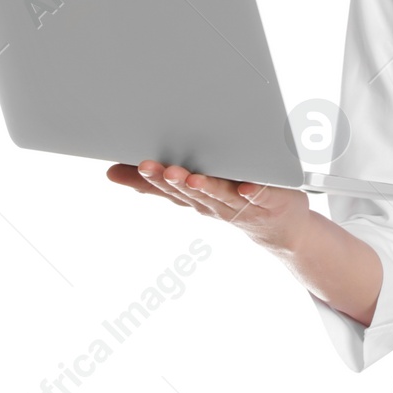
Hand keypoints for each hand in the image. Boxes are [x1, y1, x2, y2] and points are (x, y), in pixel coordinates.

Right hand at [107, 159, 311, 251]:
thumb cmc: (230, 201)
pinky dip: (253, 191)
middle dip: (173, 180)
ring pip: (220, 194)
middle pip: (190, 192)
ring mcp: (241, 204)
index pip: (168, 189)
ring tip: (192, 178)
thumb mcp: (188, 192)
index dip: (153, 179)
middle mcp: (214, 203)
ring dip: (206, 187)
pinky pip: (261, 195)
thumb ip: (155, 183)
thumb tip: (113, 172)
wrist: (279, 229)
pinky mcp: (268, 200)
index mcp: (194, 198)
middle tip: (159, 168)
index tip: (139, 164)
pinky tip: (246, 185)